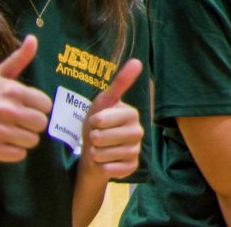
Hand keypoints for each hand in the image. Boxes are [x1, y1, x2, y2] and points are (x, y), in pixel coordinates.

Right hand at [0, 36, 52, 162]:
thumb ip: (19, 59)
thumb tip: (33, 38)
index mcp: (12, 91)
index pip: (46, 105)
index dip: (38, 108)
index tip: (27, 107)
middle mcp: (6, 110)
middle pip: (41, 123)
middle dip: (33, 124)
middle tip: (20, 122)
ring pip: (32, 141)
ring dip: (24, 139)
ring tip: (11, 132)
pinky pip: (19, 155)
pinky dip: (13, 152)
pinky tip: (3, 143)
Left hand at [80, 59, 144, 179]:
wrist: (95, 152)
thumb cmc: (97, 125)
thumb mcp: (104, 102)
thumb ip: (120, 83)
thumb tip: (138, 61)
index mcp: (132, 114)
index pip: (102, 120)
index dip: (92, 123)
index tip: (96, 121)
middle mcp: (138, 131)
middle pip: (102, 138)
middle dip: (92, 140)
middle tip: (96, 138)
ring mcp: (136, 150)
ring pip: (104, 155)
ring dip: (95, 154)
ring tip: (99, 150)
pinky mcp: (132, 167)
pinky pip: (112, 170)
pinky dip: (103, 168)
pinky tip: (105, 163)